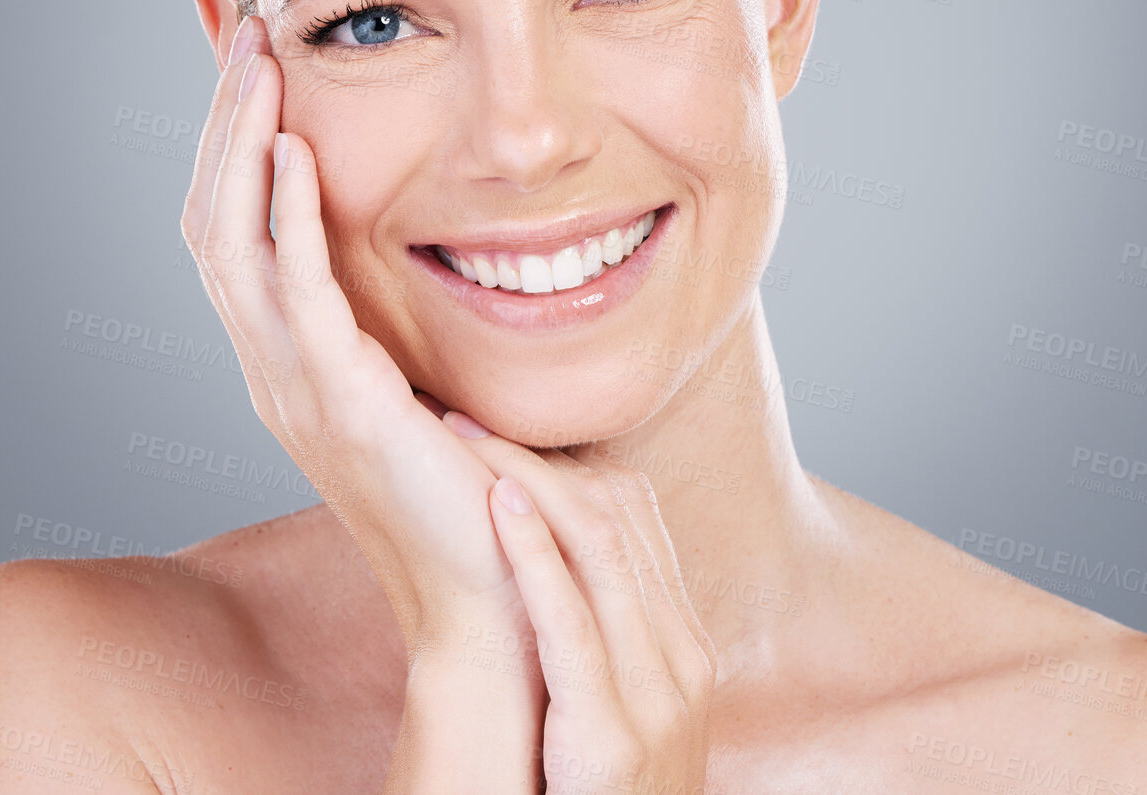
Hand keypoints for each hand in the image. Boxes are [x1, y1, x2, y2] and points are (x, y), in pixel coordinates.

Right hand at [180, 17, 543, 787]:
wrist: (498, 590)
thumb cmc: (484, 479)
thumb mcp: (435, 371)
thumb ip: (416, 307)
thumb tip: (450, 235)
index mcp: (295, 355)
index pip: (236, 226)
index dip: (234, 137)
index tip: (256, 51)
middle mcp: (275, 367)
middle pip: (212, 218)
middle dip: (224, 116)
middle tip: (244, 25)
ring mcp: (295, 389)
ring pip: (230, 244)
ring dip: (239, 143)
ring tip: (259, 57)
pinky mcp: (340, 406)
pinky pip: (293, 298)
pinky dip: (283, 220)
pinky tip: (293, 151)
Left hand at [443, 413, 716, 794]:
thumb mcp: (614, 710)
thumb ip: (596, 640)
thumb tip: (540, 562)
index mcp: (683, 644)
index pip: (637, 518)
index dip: (571, 461)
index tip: (506, 428)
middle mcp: (681, 658)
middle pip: (617, 518)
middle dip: (539, 454)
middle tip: (466, 412)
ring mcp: (656, 696)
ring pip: (597, 548)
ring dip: (525, 478)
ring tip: (464, 436)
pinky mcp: (612, 734)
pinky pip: (572, 620)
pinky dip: (534, 550)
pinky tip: (497, 501)